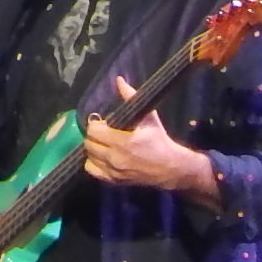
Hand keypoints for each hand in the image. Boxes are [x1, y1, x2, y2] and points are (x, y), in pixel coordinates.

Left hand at [82, 76, 219, 208]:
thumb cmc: (159, 141)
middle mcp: (115, 158)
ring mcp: (114, 172)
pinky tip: (103, 157)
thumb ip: (131, 98)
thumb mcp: (149, 118)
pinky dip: (94, 163)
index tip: (104, 123)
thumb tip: (119, 80)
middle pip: (89, 144)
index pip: (93, 132)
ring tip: (103, 144)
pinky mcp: (114, 181)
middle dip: (94, 136)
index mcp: (123, 142)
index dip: (96, 125)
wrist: (171, 168)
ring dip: (94, 149)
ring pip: (89, 157)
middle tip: (103, 132)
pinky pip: (93, 171)